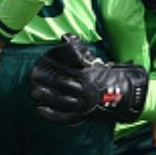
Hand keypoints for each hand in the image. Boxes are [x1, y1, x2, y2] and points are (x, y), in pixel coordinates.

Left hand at [29, 34, 148, 124]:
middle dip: (45, 80)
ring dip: (45, 96)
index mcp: (86, 76)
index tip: (39, 63)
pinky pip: (64, 117)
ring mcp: (82, 105)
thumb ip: (78, 50)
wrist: (122, 96)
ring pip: (59, 101)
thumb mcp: (94, 62)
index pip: (64, 70)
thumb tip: (65, 37)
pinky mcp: (81, 116)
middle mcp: (83, 91)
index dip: (50, 66)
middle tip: (33, 76)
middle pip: (60, 84)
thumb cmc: (106, 77)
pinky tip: (40, 109)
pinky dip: (51, 114)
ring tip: (33, 92)